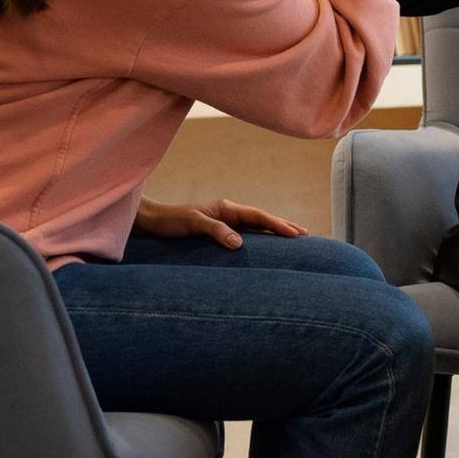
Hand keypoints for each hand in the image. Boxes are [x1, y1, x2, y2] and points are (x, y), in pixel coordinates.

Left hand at [133, 197, 305, 248]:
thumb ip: (216, 231)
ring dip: (274, 233)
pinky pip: (246, 236)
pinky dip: (260, 240)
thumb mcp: (193, 224)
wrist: (153, 222)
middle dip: (283, 226)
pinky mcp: (219, 233)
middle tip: (305, 235)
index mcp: (226, 209)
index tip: (295, 233)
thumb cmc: (171, 221)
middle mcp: (228, 214)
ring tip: (294, 239)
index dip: (277, 224)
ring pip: (256, 228)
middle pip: (262, 220)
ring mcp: (225, 223)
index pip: (258, 216)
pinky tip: (267, 249)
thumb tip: (239, 243)